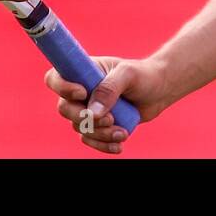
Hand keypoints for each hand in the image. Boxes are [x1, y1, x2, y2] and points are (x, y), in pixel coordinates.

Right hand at [46, 55, 172, 153]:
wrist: (159, 91)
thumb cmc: (143, 76)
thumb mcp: (128, 75)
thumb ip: (110, 89)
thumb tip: (92, 113)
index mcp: (83, 71)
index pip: (55, 78)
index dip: (62, 87)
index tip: (83, 93)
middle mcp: (81, 91)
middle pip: (64, 108)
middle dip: (84, 118)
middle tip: (110, 118)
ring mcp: (88, 109)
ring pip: (79, 127)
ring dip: (100, 134)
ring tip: (123, 132)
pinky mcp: (98, 125)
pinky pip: (90, 140)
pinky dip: (103, 145)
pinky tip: (119, 145)